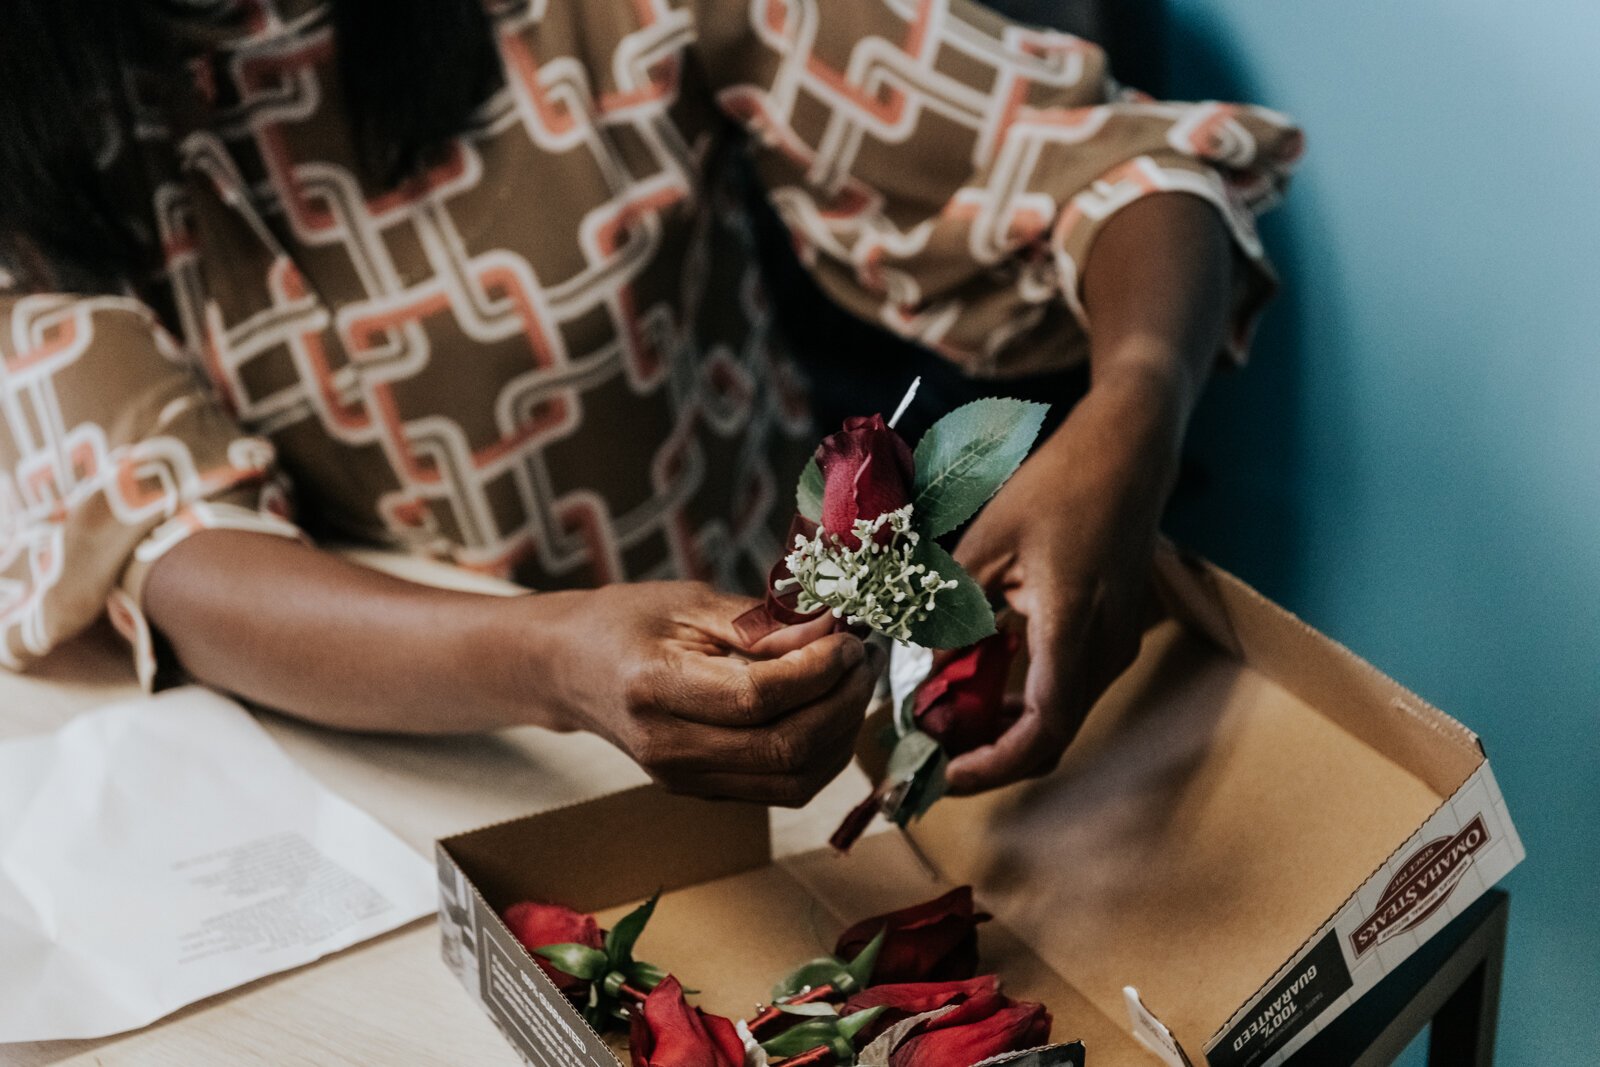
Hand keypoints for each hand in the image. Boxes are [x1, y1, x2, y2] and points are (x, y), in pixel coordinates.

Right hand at [527, 581, 883, 806]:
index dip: (817, 670)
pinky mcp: (704, 793)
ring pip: (794, 781)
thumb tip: (832, 633)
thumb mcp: (690, 602)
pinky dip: (823, 753)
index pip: (757, 698)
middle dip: (843, 703)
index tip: (847, 639)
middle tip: (863, 658)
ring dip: (843, 734)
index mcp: (654, 689)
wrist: (570, 671)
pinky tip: (832, 709)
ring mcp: (686, 781)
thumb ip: (762, 624)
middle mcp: (669, 749)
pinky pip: (783, 788)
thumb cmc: (627, 622)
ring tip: (855, 683)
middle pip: (784, 749)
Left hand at [944, 371, 1178, 793]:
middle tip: (930, 754)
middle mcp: (1105, 647)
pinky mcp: (1113, 635)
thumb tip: (915, 674)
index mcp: (1073, 624)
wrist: (1128, 449)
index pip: (1042, 730)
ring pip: (1059, 718)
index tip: (944, 776)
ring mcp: (1116, 643)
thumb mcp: (987, 542)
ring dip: (1003, 731)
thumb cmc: (1058, 484)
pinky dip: (1021, 704)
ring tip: (942, 721)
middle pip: (1050, 737)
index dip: (993, 765)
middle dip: (988, 756)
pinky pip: (1066, 690)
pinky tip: (977, 685)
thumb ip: (952, 612)